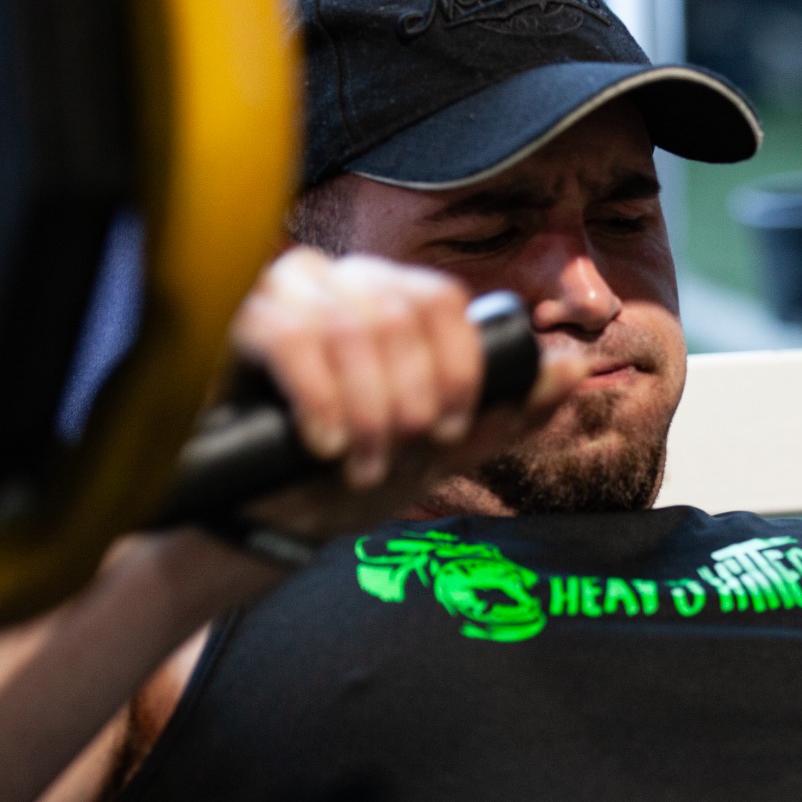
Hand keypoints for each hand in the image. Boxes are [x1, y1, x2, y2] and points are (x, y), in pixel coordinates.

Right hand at [226, 248, 584, 539]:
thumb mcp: (427, 453)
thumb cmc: (335, 478)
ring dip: (366, 411)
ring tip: (357, 464)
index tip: (446, 430)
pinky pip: (288, 337)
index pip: (441, 300)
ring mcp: (278, 293)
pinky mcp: (230, 319)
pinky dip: (318, 400)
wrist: (250, 521)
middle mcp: (334, 281)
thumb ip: (500, 414)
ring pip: (350, 326)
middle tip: (396, 455)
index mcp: (384, 299)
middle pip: (400, 313)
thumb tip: (571, 370)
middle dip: (411, 400)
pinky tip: (321, 443)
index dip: (457, 368)